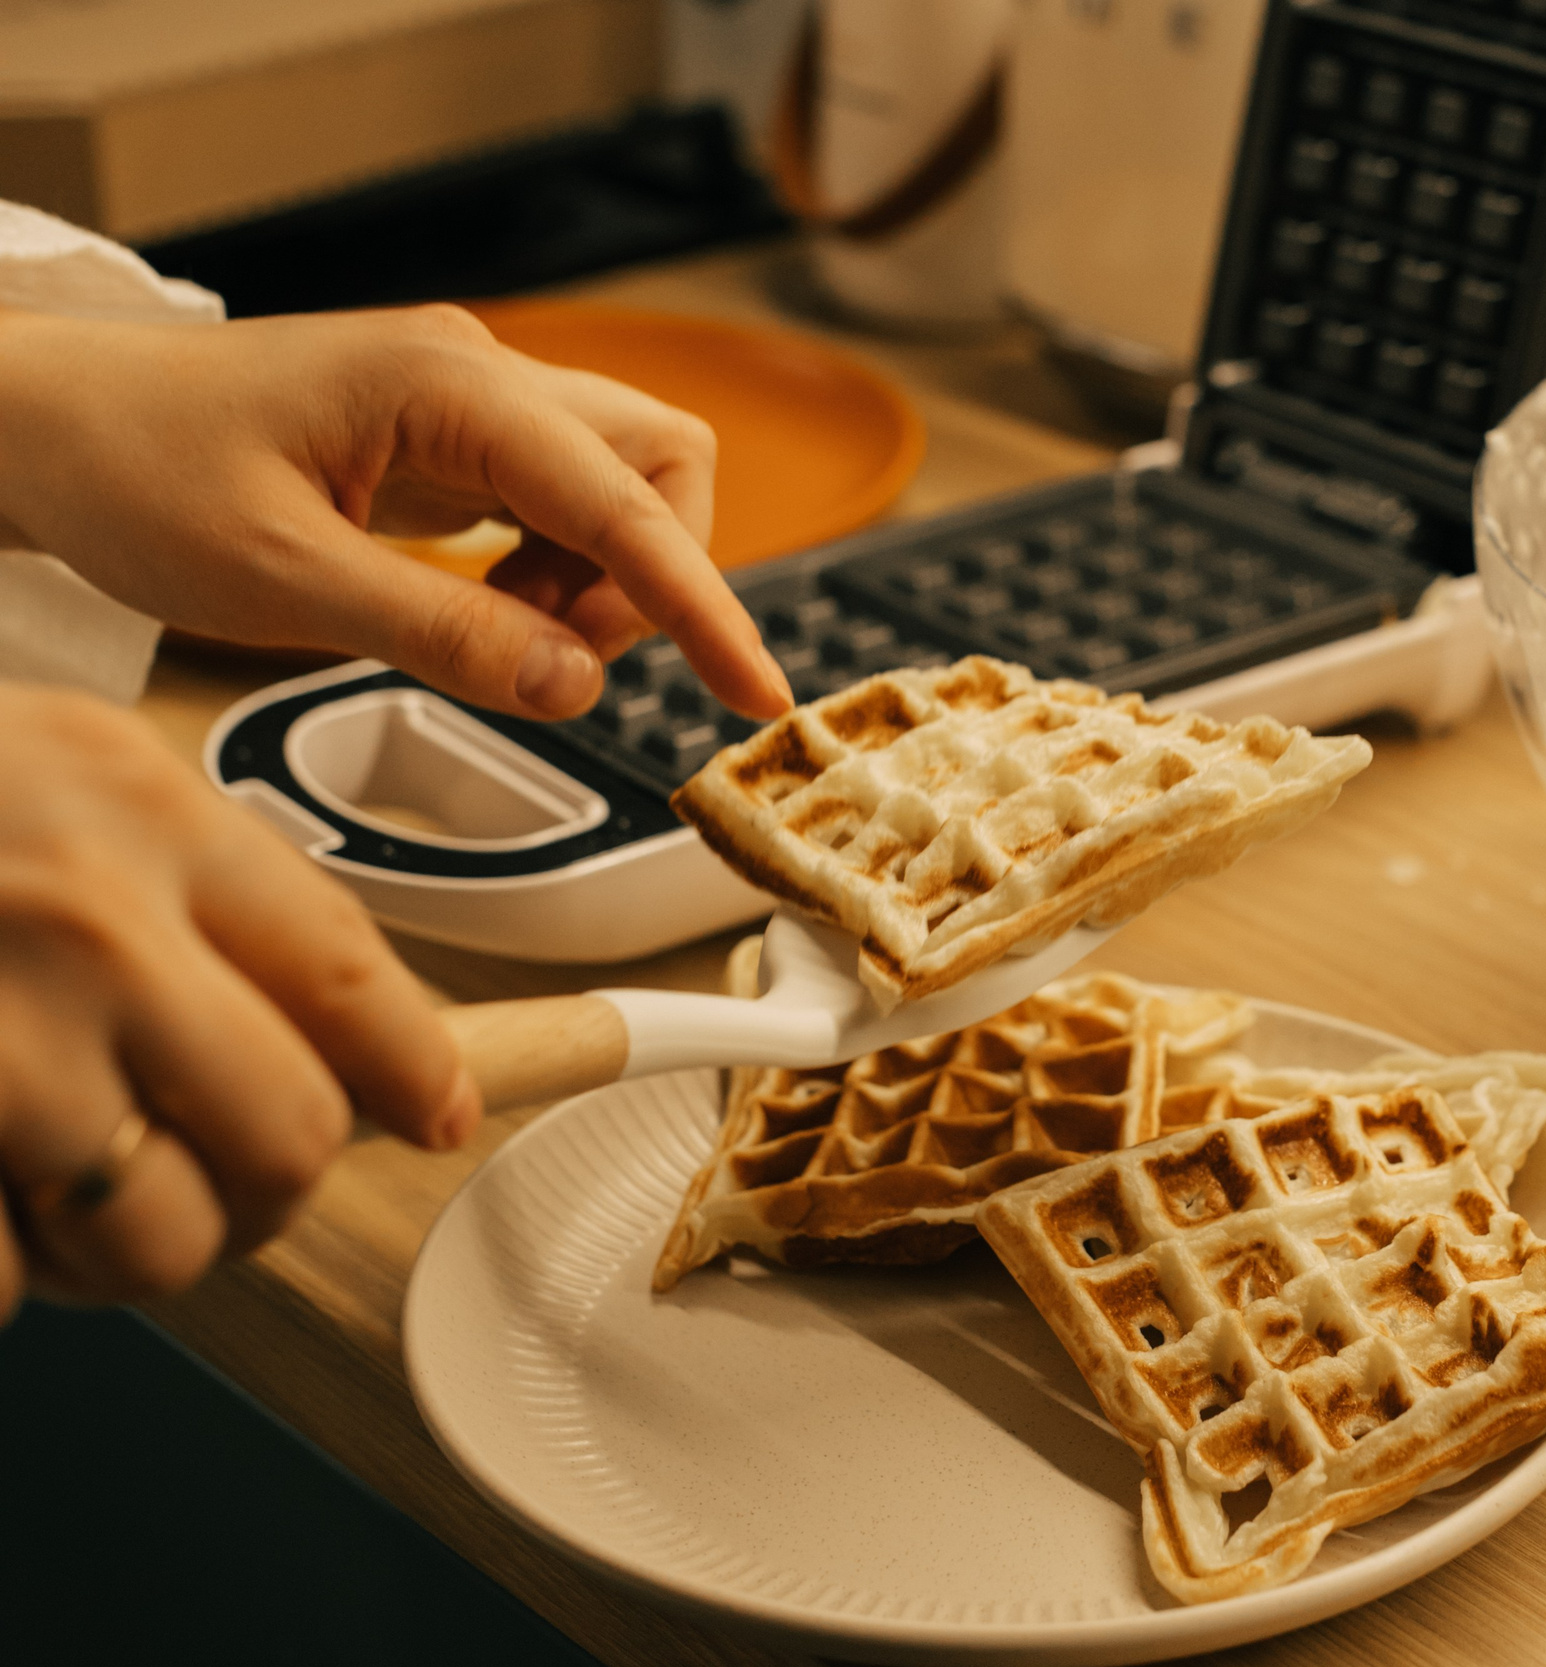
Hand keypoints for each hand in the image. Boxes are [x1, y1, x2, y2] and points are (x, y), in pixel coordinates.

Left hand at [0, 303, 790, 721]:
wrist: (44, 426)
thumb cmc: (133, 471)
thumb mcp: (279, 581)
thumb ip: (442, 633)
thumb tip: (576, 686)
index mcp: (447, 385)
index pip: (628, 500)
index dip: (702, 605)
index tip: (757, 694)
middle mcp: (478, 375)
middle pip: (659, 464)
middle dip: (649, 575)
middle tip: (561, 655)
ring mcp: (470, 402)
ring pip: (619, 486)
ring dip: (598, 580)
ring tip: (502, 635)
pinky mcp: (452, 438)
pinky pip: (557, 504)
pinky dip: (553, 573)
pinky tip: (481, 607)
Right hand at [0, 683, 471, 1322]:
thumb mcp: (65, 773)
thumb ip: (204, 889)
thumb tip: (366, 1044)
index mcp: (140, 816)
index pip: (352, 983)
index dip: (417, 1073)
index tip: (438, 1115)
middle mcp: (80, 925)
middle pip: (288, 1140)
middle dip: (266, 1188)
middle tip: (218, 1177)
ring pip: (157, 1238)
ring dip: (130, 1250)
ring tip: (67, 1189)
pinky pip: (4, 1283)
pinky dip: (0, 1270)